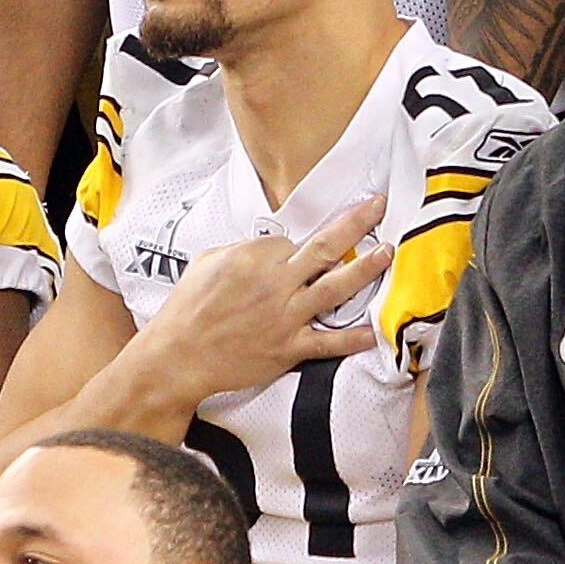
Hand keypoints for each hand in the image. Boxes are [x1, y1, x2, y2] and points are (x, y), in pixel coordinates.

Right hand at [133, 201, 390, 408]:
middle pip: (325, 248)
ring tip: (387, 253)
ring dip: (366, 269)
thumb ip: (241, 250)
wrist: (177, 356)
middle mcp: (275, 283)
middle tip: (377, 207)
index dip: (297, 246)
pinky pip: (328, 341)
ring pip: (336, 288)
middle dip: (356, 223)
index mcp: (253, 257)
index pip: (292, 240)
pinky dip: (353, 338)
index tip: (295, 253)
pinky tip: (374, 330)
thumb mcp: (206, 262)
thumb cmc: (187, 309)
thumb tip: (268, 248)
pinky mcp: (289, 347)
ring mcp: (286, 316)